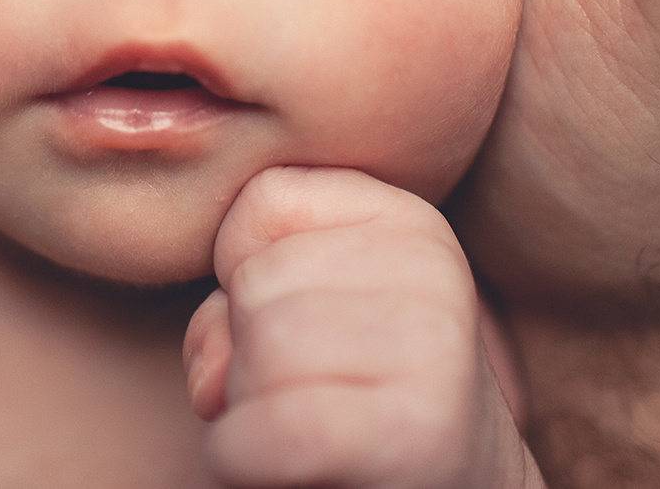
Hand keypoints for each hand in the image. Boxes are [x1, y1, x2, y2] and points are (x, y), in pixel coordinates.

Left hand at [183, 168, 537, 488]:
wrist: (445, 486)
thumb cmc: (349, 396)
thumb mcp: (298, 314)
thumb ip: (236, 301)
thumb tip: (214, 374)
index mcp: (410, 220)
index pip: (264, 200)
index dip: (244, 271)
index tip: (298, 324)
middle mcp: (433, 269)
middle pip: (255, 281)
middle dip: (246, 347)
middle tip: (305, 390)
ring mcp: (434, 347)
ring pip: (261, 352)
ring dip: (248, 405)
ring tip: (308, 425)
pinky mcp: (416, 430)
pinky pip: (274, 431)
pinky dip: (241, 455)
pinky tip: (284, 467)